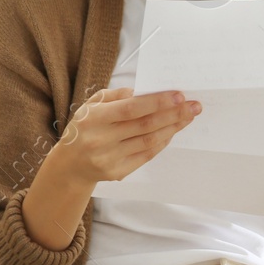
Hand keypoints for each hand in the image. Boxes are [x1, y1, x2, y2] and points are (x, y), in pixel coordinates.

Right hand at [52, 87, 200, 186]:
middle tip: (194, 106)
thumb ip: (117, 96)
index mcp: (94, 118)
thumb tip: (146, 92)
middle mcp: (101, 140)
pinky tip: (173, 131)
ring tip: (188, 117)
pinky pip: (146, 155)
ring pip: (149, 141)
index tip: (179, 96)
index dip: (157, 102)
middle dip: (173, 114)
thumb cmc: (85, 127)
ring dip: (172, 128)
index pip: (131, 109)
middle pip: (145, 125)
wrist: (69, 164)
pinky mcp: (118, 172)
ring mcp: (109, 158)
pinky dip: (162, 142)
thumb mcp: (91, 105)